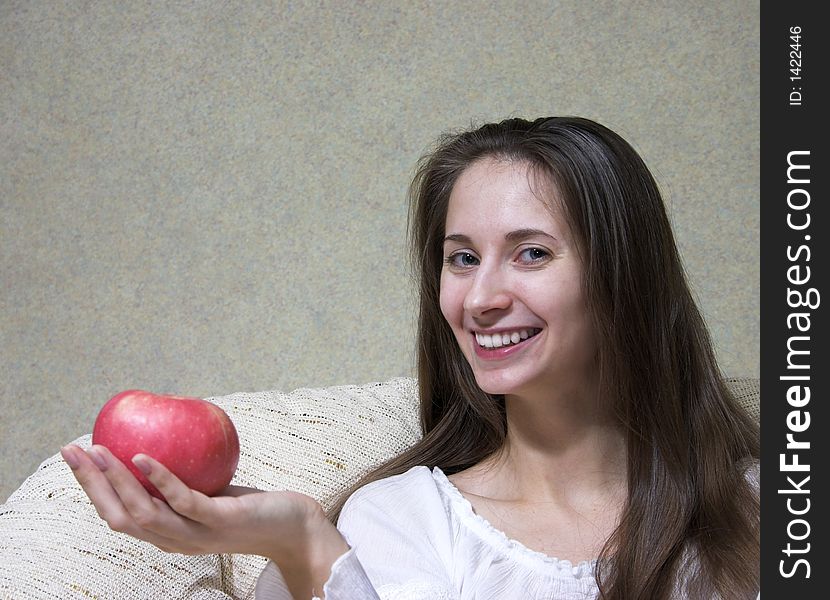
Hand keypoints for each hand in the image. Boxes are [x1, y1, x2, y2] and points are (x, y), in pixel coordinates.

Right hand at [60, 443, 348, 591]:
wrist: (291, 529)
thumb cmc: (250, 508)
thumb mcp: (209, 492)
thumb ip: (185, 478)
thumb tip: (164, 434)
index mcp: (166, 533)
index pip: (117, 514)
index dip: (91, 488)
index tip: (76, 456)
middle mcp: (173, 539)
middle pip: (118, 516)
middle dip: (91, 483)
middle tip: (72, 449)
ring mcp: (195, 534)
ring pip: (142, 512)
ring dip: (116, 480)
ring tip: (100, 450)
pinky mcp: (218, 522)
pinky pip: (183, 501)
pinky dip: (159, 479)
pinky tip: (143, 457)